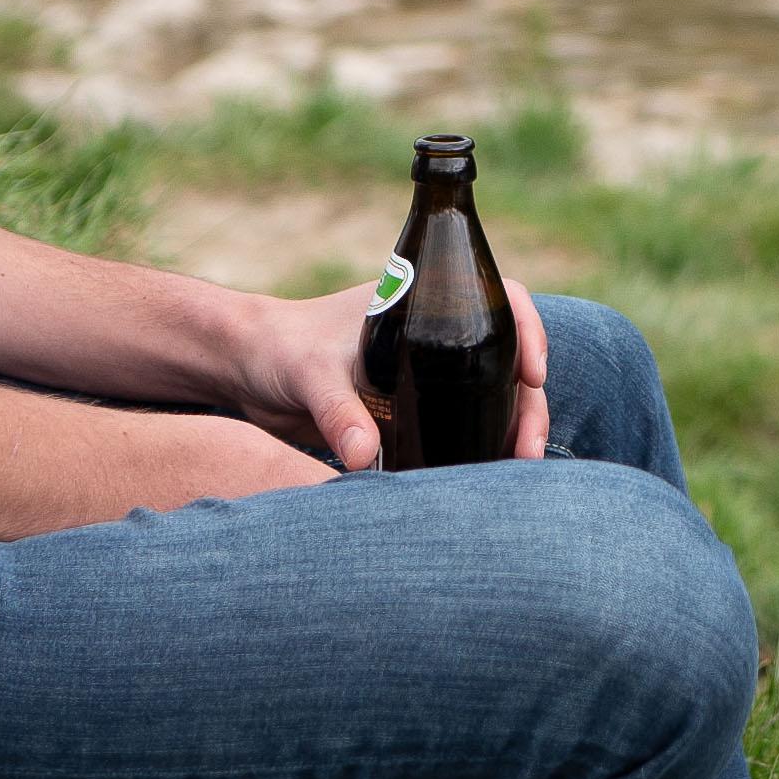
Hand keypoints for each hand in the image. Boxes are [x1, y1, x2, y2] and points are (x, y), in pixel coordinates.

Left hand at [217, 276, 551, 469]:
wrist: (245, 370)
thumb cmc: (278, 349)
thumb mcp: (309, 373)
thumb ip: (338, 411)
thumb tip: (366, 456)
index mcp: (425, 302)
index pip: (501, 299)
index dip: (528, 330)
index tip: (533, 373)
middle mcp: (435, 335)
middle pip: (506, 358)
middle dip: (529, 403)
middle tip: (528, 449)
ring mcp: (427, 374)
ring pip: (491, 395)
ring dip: (512, 428)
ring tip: (518, 469)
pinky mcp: (411, 411)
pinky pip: (460, 425)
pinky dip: (481, 445)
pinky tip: (488, 478)